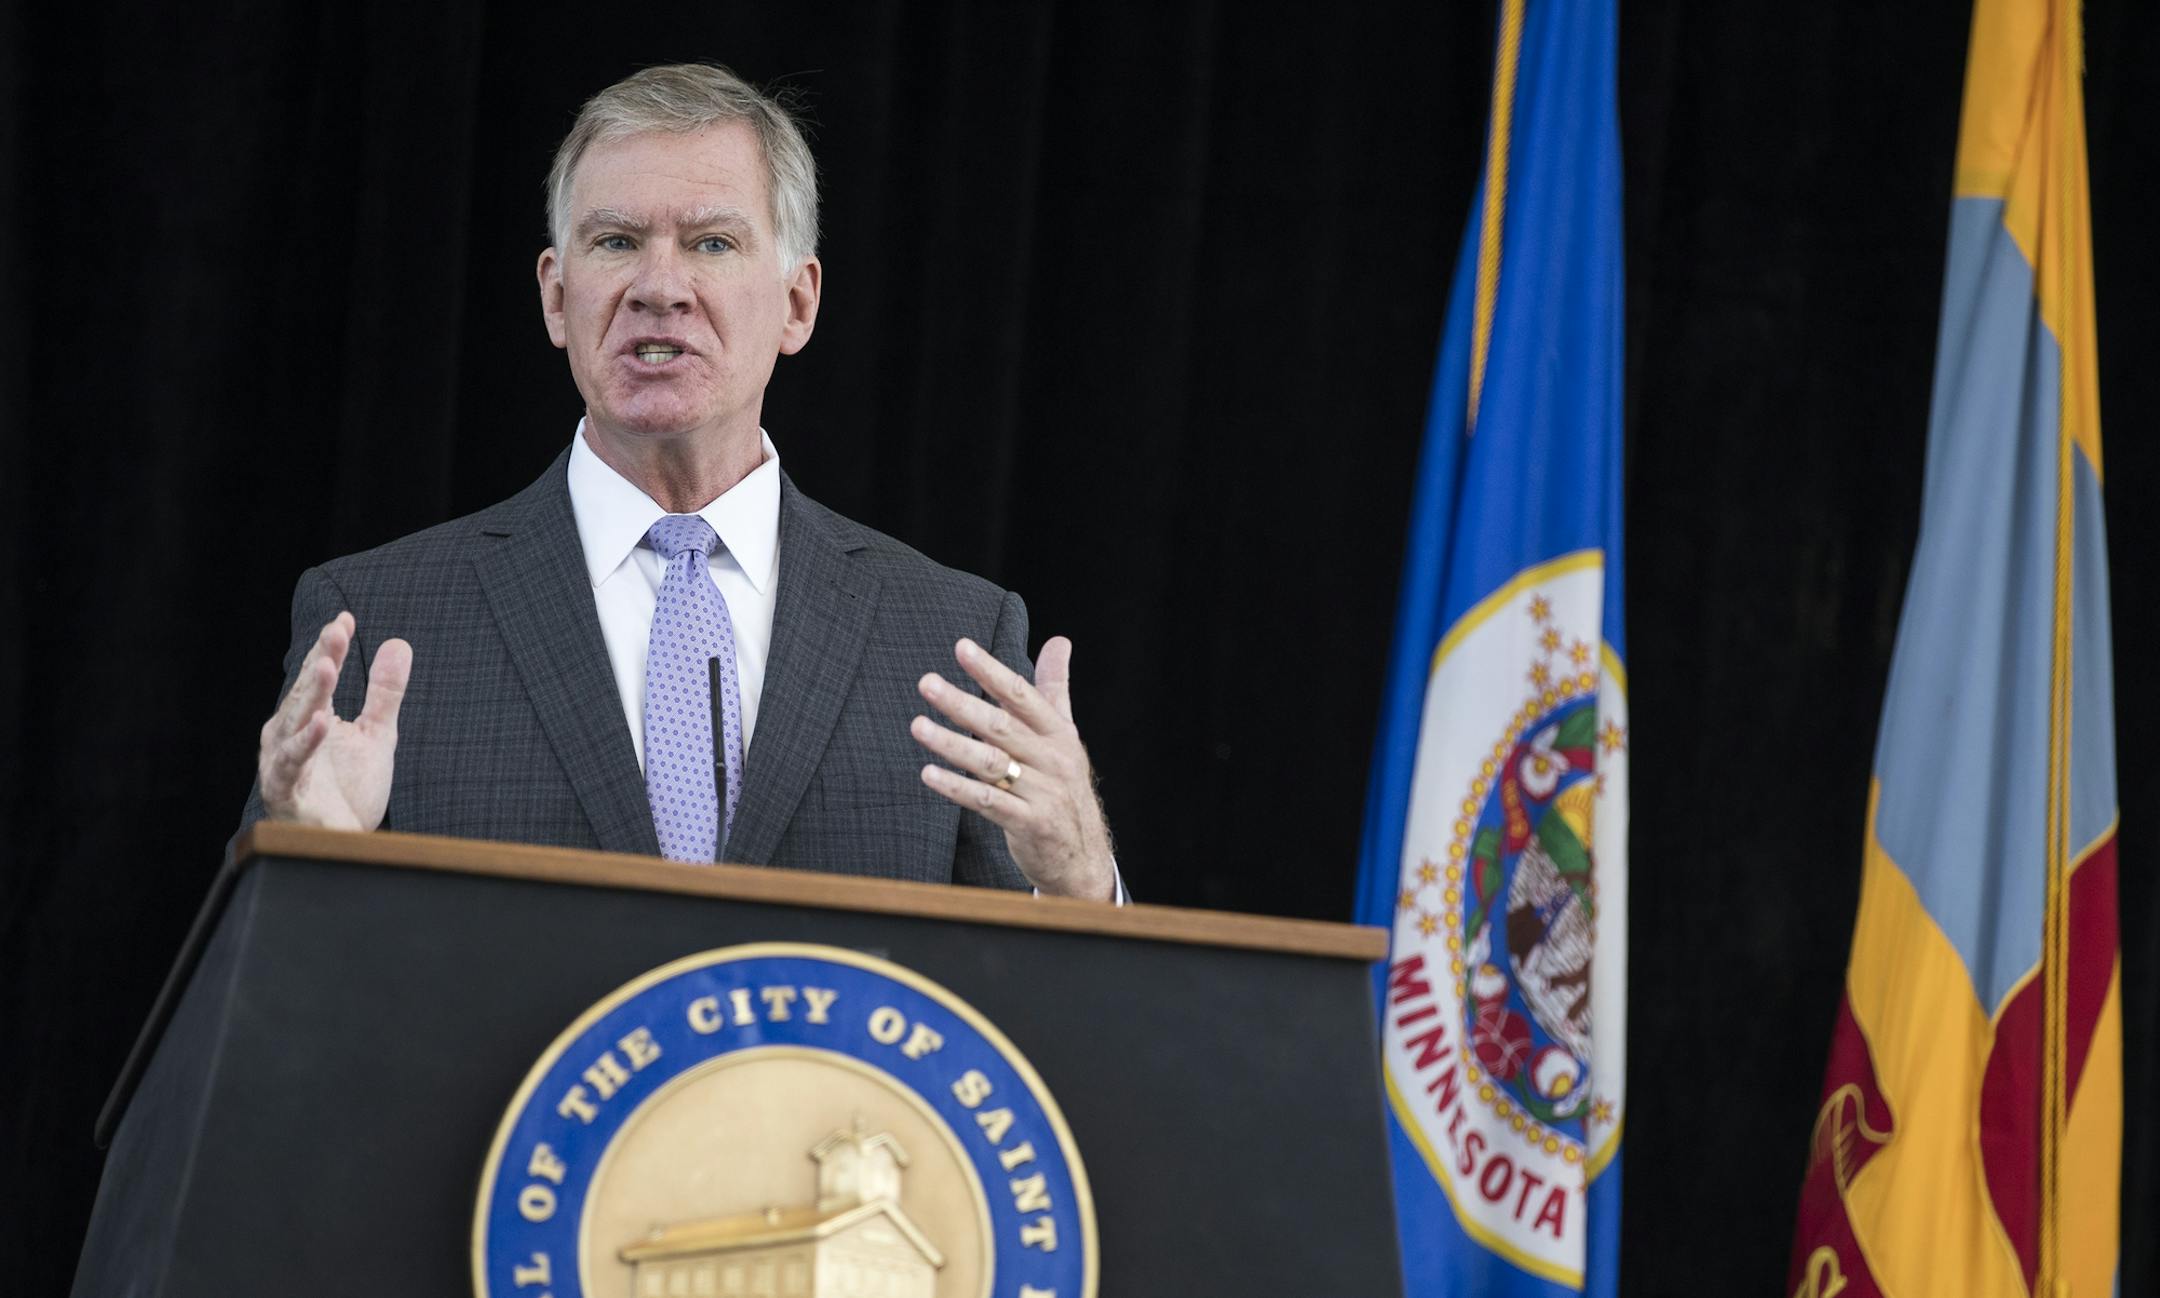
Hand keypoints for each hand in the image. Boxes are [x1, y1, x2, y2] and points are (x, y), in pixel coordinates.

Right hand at [258, 612, 411, 830]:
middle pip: (307, 691)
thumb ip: (384, 692)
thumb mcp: (377, 733)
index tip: (346, 619)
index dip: (331, 647)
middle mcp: (288, 732)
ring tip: (329, 667)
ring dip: (312, 694)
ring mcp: (283, 760)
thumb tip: (398, 642)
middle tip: (336, 631)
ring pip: (295, 720)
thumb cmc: (350, 787)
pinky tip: (323, 723)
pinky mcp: (285, 789)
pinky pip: (293, 763)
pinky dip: (306, 743)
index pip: (320, 674)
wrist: (341, 842)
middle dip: (321, 660)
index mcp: (309, 715)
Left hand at [911, 636, 1115, 900]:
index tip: (962, 648)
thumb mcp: (1065, 735)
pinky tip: (929, 774)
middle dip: (962, 703)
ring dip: (951, 743)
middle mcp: (1053, 759)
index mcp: (1059, 733)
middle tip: (927, 683)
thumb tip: (1058, 641)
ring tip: (918, 726)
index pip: (1022, 695)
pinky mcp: (1030, 824)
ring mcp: (1043, 793)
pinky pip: (988, 802)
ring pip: (990, 763)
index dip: (992, 671)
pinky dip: (957, 787)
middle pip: (1002, 726)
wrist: (1084, 854)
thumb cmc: (1065, 787)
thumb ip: (1055, 687)